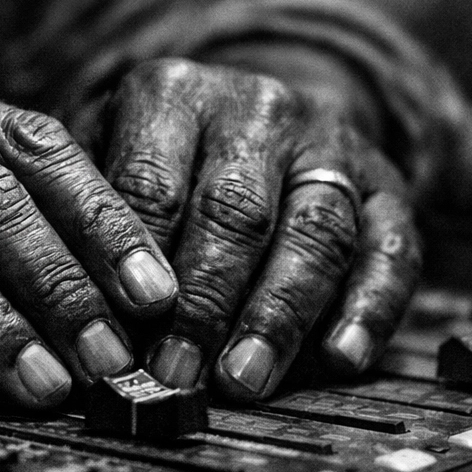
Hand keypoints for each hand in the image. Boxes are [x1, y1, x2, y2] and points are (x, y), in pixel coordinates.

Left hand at [101, 58, 421, 401]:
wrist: (256, 112)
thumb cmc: (161, 156)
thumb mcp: (105, 155)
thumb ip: (91, 221)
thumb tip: (81, 323)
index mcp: (172, 92)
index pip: (151, 184)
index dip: (138, 265)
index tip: (123, 336)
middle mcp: (256, 106)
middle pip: (235, 210)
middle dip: (205, 302)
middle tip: (178, 373)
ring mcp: (329, 142)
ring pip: (313, 229)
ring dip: (279, 314)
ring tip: (245, 378)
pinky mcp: (386, 183)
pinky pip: (390, 247)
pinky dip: (369, 307)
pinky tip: (340, 357)